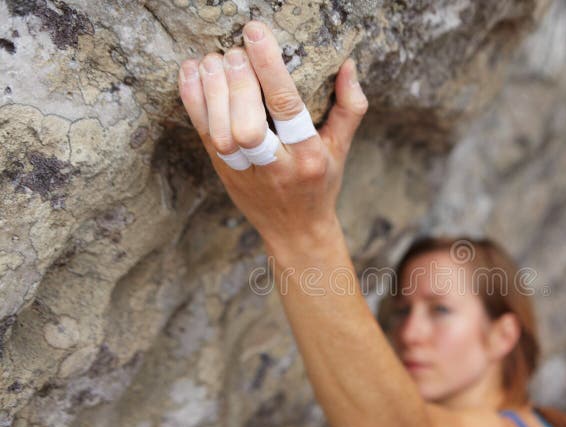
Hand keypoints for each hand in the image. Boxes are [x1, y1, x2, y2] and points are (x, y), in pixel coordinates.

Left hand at [178, 20, 367, 255]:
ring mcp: (246, 173)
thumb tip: (348, 65)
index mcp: (309, 157)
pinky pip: (203, 135)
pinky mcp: (223, 171)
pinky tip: (193, 72)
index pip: (288, 108)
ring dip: (212, 90)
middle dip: (238, 82)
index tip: (255, 33)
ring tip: (213, 58)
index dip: (269, 69)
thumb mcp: (342, 148)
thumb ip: (349, 107)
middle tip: (234, 50)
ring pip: (222, 133)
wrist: (295, 232)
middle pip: (250, 125)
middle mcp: (277, 167)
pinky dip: (193, 100)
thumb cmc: (320, 184)